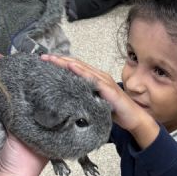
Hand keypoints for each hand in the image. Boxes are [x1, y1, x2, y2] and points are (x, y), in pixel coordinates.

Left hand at [40, 54, 158, 146]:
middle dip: (59, 60)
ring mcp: (105, 82)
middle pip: (77, 64)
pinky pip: (93, 79)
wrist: (134, 119)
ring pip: (83, 68)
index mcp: (95, 79)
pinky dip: (81, 72)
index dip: (61, 63)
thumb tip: (67, 100)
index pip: (76, 67)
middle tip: (43, 57)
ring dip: (67, 62)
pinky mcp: (109, 89)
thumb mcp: (94, 103)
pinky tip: (72, 67)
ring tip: (53, 59)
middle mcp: (99, 76)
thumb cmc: (115, 111)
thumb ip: (84, 98)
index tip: (46, 61)